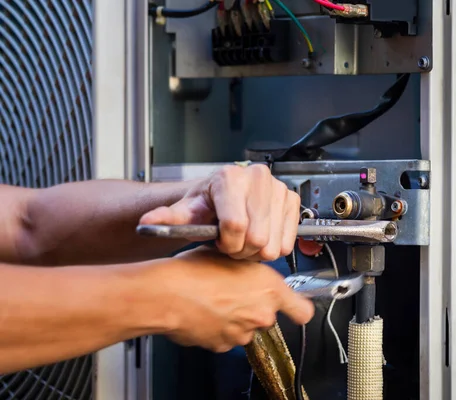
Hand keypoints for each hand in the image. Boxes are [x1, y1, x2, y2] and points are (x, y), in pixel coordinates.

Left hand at [139, 164, 300, 260]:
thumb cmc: (205, 205)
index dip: (226, 243)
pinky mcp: (291, 200)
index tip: (219, 243)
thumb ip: (166, 218)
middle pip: (257, 237)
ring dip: (257, 251)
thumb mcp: (184, 212)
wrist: (221, 197)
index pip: (236, 224)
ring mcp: (278, 188)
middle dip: (241, 250)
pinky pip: (288, 241)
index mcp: (229, 178)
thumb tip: (147, 223)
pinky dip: (273, 247)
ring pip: (274, 243)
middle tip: (231, 244)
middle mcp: (257, 178)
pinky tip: (260, 236)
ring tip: (243, 240)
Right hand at [151, 247, 313, 351]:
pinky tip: (205, 311)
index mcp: (270, 289)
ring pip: (246, 327)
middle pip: (268, 316)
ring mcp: (243, 332)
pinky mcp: (223, 345)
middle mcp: (262, 314)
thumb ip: (250, 267)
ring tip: (214, 300)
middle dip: (254, 307)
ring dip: (235, 318)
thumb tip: (249, 267)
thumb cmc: (194, 270)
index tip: (296, 305)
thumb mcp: (231, 256)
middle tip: (234, 292)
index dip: (298, 307)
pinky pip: (226, 337)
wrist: (167, 293)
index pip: (303, 310)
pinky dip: (218, 328)